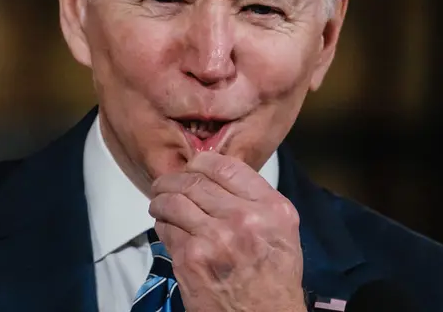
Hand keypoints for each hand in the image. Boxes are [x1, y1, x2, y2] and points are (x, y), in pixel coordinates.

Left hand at [149, 151, 305, 311]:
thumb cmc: (274, 280)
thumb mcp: (283, 231)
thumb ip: (256, 200)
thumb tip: (219, 177)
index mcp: (271, 208)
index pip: (227, 166)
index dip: (201, 162)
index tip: (193, 166)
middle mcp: (244, 218)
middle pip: (194, 181)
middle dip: (173, 180)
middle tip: (165, 183)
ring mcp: (215, 238)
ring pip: (174, 201)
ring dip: (161, 199)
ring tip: (159, 202)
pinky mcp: (191, 258)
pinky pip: (166, 228)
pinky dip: (162, 224)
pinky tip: (166, 226)